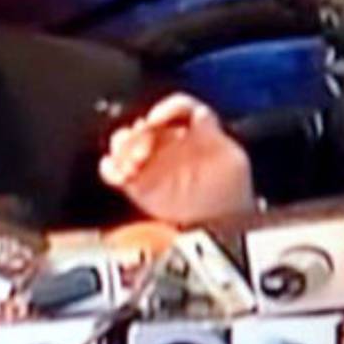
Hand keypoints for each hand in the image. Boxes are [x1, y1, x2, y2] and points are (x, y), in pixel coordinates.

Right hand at [99, 92, 254, 223]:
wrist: (219, 234)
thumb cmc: (230, 198)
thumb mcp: (233, 162)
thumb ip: (214, 136)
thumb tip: (199, 114)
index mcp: (194, 132)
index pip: (178, 109)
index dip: (166, 109)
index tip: (156, 119)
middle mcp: (170, 143)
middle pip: (146, 126)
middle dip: (139, 134)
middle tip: (141, 151)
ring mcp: (152, 164)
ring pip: (126, 144)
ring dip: (122, 148)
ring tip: (130, 165)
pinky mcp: (137, 185)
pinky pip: (115, 171)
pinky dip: (111, 169)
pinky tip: (117, 174)